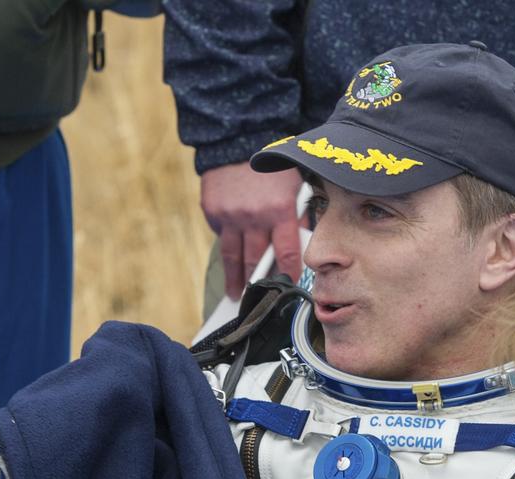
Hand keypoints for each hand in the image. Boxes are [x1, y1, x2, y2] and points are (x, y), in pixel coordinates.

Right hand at [200, 162, 303, 297]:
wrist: (238, 141)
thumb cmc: (273, 169)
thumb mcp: (295, 187)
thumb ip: (297, 217)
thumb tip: (302, 245)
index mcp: (280, 211)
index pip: (287, 254)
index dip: (289, 274)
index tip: (289, 287)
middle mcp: (254, 216)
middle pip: (256, 261)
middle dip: (257, 284)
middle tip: (256, 301)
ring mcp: (230, 215)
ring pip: (232, 257)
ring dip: (235, 279)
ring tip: (235, 294)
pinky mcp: (212, 211)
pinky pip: (220, 236)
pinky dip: (226, 245)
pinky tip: (230, 254)